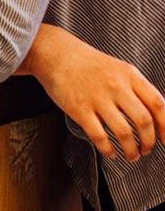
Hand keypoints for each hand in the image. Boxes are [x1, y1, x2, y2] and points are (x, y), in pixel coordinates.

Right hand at [26, 25, 164, 162]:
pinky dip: (108, 149)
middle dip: (148, 142)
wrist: (56, 54)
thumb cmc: (89, 64)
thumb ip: (138, 89)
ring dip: (131, 150)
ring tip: (131, 155)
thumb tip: (156, 116)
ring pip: (123, 132)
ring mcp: (97, 98)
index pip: (158, 105)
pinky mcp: (78, 109)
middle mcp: (116, 86)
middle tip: (146, 150)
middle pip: (143, 121)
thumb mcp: (120, 69)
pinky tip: (110, 152)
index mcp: (130, 76)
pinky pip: (99, 136)